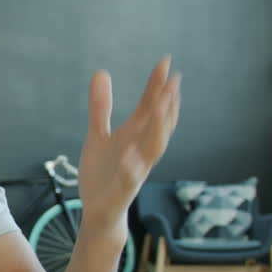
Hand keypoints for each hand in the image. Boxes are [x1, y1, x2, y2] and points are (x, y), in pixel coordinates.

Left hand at [78, 56, 180, 230]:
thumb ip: (101, 107)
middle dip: (166, 103)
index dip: (157, 85)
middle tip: (173, 80)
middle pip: (159, 124)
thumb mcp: (98, 135)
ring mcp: (135, 170)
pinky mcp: (123, 190)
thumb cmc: (103, 173)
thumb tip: (101, 72)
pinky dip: (133, 167)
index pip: (150, 106)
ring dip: (158, 129)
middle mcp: (141, 150)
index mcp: (135, 136)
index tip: (165, 61)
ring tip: (159, 107)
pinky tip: (131, 155)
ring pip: (153, 149)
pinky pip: (131, 178)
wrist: (98, 211)